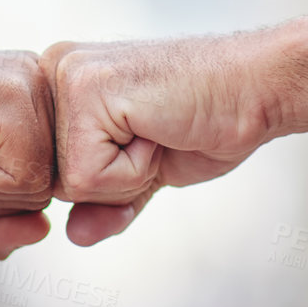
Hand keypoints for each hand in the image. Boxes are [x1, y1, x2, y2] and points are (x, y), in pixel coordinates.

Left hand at [43, 16, 307, 245]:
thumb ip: (103, 203)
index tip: (148, 141)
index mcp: (60, 84)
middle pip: (53, 183)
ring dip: (127, 176)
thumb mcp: (144, 174)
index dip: (105, 184)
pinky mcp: (86, 91)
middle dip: (114, 182)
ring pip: (69, 184)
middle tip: (156, 136)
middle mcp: (53, 71)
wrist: (256, 89)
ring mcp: (66, 77)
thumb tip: (73, 235)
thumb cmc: (207, 121)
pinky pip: (89, 177)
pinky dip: (135, 170)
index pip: (51, 174)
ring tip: (157, 131)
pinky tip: (159, 130)